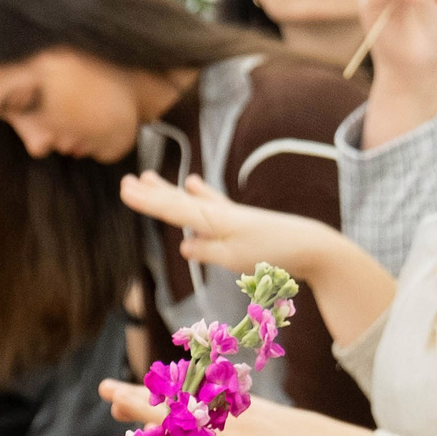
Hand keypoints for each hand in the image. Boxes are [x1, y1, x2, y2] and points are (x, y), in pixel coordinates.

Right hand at [120, 171, 329, 277]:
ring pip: (191, 199)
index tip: (124, 189)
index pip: (173, 210)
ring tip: (149, 176)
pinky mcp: (241, 219)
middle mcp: (218, 212)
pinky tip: (193, 183)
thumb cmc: (274, 254)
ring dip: (170, 189)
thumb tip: (183, 245)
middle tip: (127, 180)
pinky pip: (213, 202)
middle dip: (153, 192)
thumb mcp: (236, 259)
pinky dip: (201, 192)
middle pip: (178, 200)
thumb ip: (208, 251)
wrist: (312, 246)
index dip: (147, 201)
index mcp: (213, 220)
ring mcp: (230, 214)